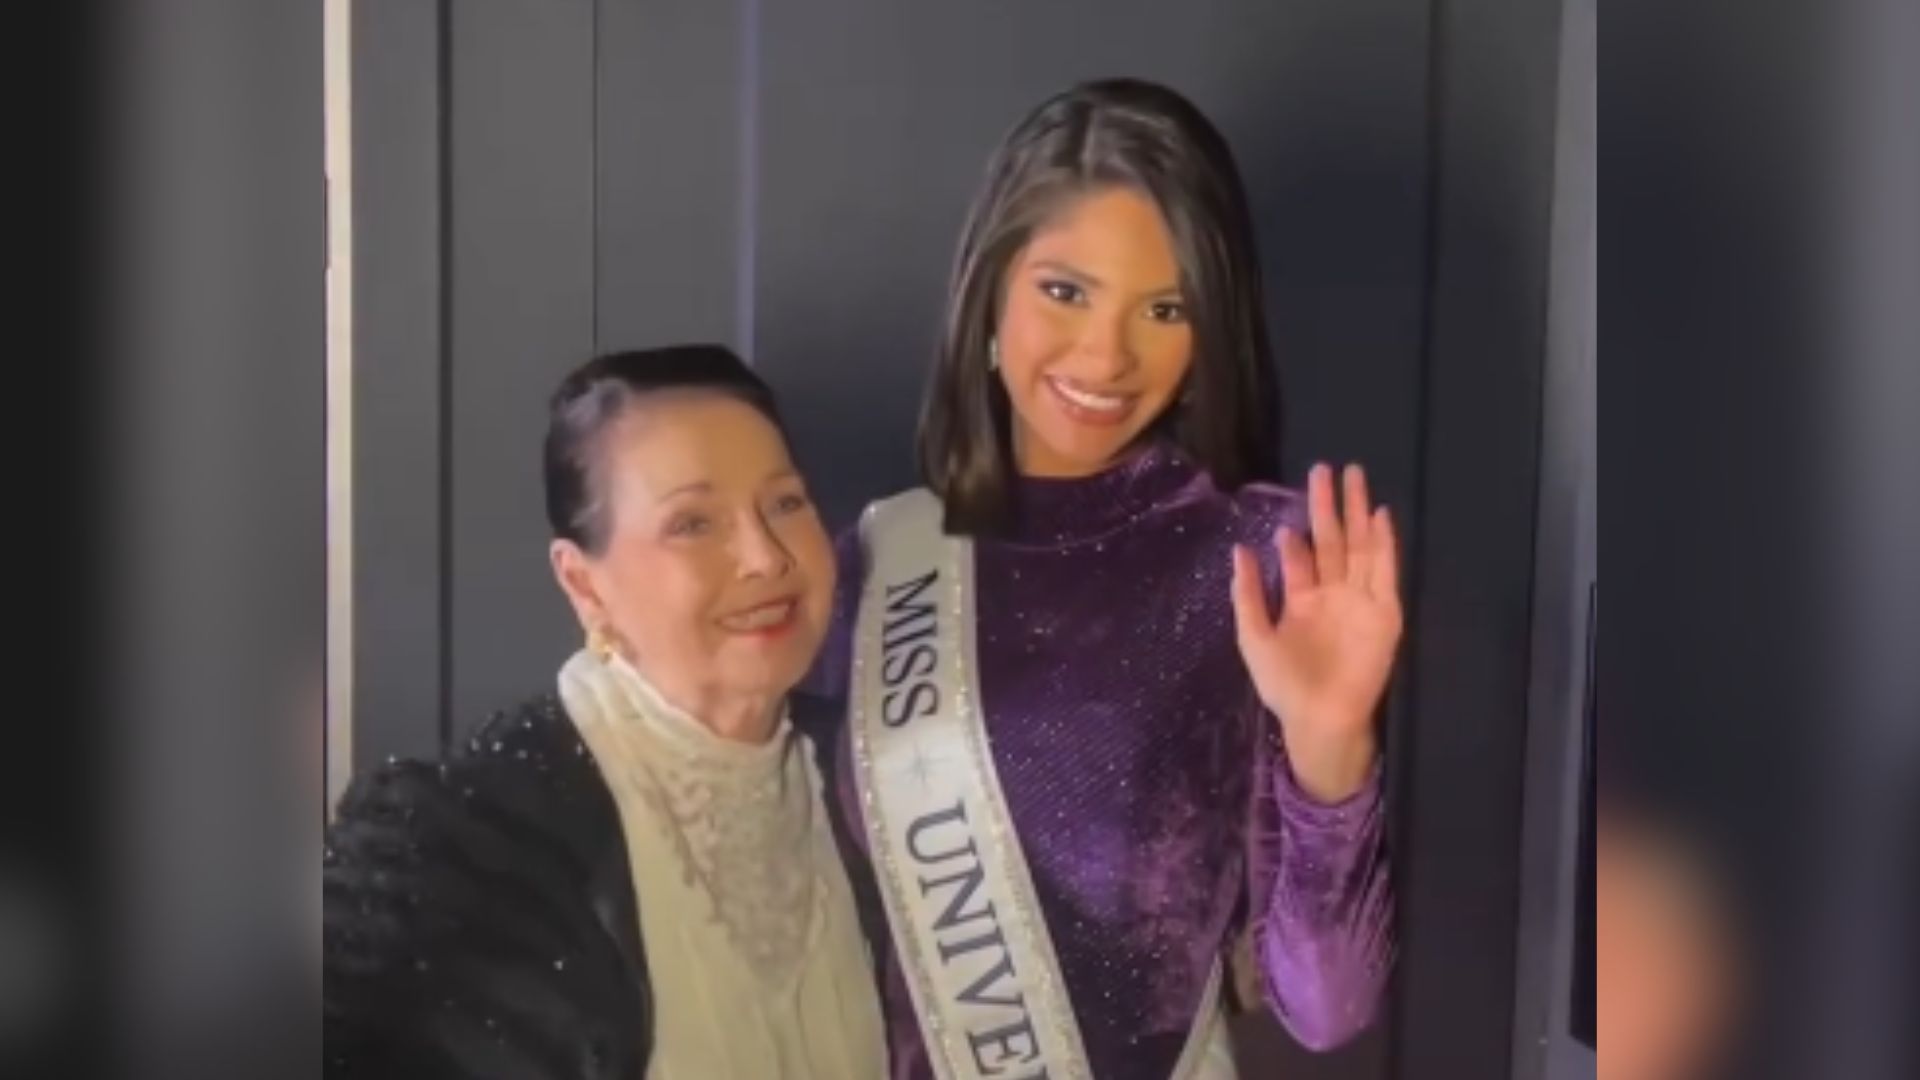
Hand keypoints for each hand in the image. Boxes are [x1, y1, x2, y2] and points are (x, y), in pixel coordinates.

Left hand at [1231, 463, 1402, 800]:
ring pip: (1360, 545)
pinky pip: (1385, 571)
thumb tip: (1238, 549)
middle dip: (1329, 505)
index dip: (1293, 539)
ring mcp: (1360, 600)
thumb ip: (1247, 594)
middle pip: (1332, 540)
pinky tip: (1380, 516)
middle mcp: (1332, 594)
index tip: (1285, 520)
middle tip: (1324, 468)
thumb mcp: (1254, 637)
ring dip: (1358, 512)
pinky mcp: (1384, 612)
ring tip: (1354, 475)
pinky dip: (1384, 543)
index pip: (1300, 560)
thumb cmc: (1284, 686)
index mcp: (1302, 602)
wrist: (1321, 719)